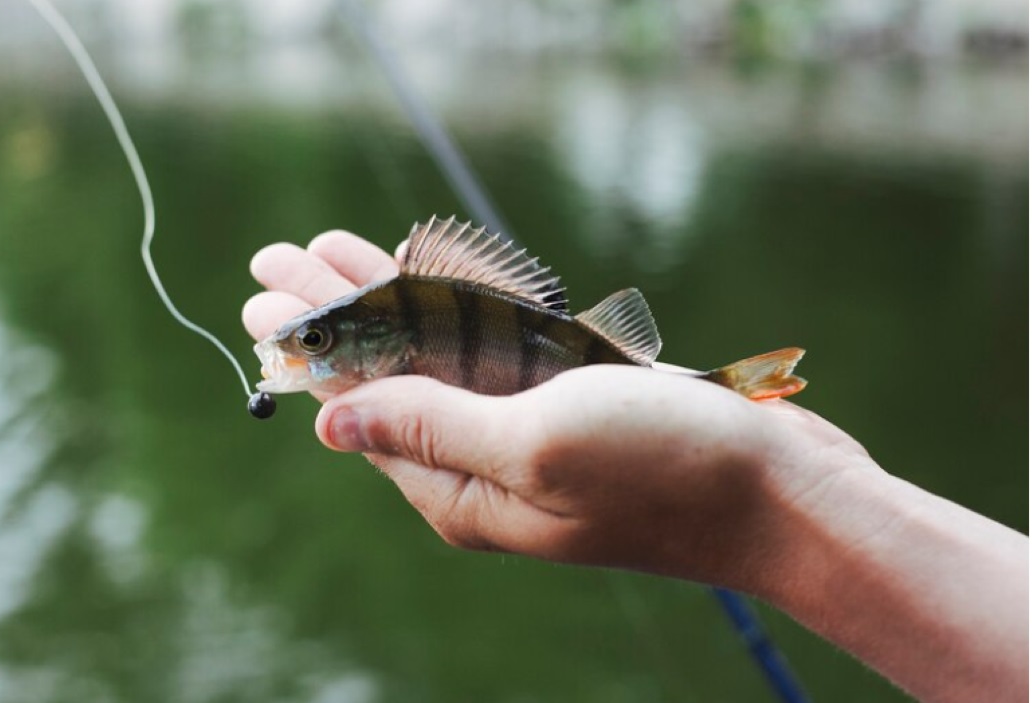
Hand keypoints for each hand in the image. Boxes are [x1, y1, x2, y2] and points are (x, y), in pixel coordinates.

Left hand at [242, 229, 879, 592]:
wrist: (786, 493)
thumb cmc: (666, 472)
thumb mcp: (533, 446)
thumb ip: (429, 425)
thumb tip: (330, 420)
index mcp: (460, 492)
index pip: (359, 411)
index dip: (311, 348)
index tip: (265, 300)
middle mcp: (483, 468)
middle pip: (385, 378)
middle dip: (333, 314)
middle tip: (274, 264)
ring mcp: (528, 437)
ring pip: (435, 357)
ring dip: (383, 299)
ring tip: (328, 254)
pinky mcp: (571, 409)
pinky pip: (491, 353)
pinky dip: (452, 310)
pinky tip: (420, 281)